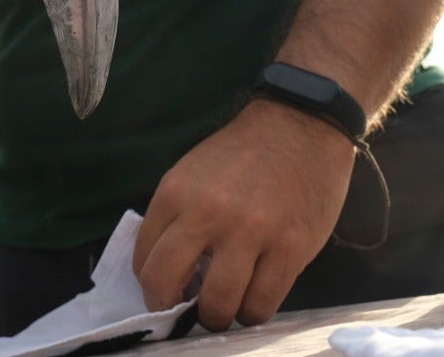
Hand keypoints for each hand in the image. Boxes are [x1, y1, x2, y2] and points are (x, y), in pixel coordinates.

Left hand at [133, 99, 355, 329]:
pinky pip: (262, 303)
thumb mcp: (192, 175)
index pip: (144, 258)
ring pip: (218, 304)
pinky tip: (253, 301)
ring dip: (217, 318)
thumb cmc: (242, 154)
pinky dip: (253, 312)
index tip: (166, 293)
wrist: (299, 125)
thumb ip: (176, 218)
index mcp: (175, 193)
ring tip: (225, 309)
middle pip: (166, 284)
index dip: (151, 286)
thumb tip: (167, 270)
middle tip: (187, 311)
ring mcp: (250, 233)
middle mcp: (207, 213)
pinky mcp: (290, 248)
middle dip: (171, 309)